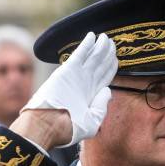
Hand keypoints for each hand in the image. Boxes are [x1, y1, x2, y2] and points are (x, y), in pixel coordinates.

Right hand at [16, 32, 117, 148]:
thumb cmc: (68, 129)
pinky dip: (87, 44)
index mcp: (91, 94)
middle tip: (112, 42)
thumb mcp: (92, 122)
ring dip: (101, 46)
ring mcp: (77, 76)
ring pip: (94, 57)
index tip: (116, 57)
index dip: (111, 66)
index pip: (105, 76)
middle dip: (107, 53)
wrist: (48, 126)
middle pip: (101, 64)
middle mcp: (85, 83)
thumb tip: (109, 91)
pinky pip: (80, 54)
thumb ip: (102, 106)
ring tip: (106, 38)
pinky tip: (92, 35)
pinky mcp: (68, 70)